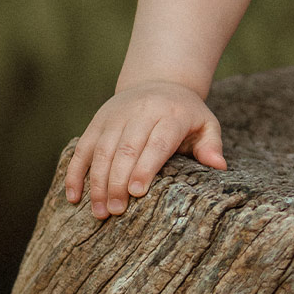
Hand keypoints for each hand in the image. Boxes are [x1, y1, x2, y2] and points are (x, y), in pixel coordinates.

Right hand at [64, 80, 226, 218]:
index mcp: (170, 114)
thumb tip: (219, 166)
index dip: (145, 167)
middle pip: (126, 149)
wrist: (159, 81)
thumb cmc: (185, 113)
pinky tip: (73, 197)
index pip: (156, 142)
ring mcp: (115, 116)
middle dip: (118, 181)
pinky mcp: (97, 122)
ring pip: (101, 150)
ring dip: (96, 182)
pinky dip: (75, 172)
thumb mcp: (205, 123)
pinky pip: (82, 148)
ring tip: (100, 212)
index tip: (137, 192)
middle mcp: (140, 112)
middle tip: (117, 211)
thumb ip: (211, 145)